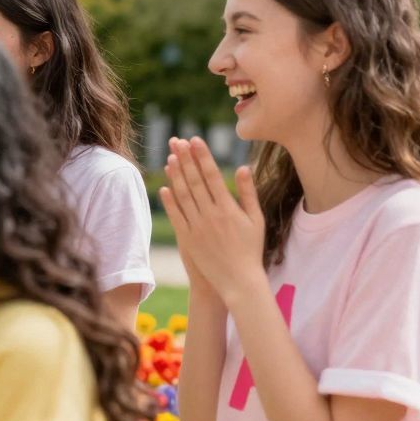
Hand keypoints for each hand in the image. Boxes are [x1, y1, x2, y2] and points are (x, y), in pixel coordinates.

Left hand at [159, 138, 265, 301]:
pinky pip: (176, 216)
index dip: (202, 156)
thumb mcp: (255, 219)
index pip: (212, 175)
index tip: (195, 140)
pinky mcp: (187, 239)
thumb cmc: (251, 248)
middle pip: (194, 181)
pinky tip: (164, 187)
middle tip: (176, 140)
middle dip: (185, 159)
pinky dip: (169, 201)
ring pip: (182, 196)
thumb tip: (242, 167)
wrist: (238, 280)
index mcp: (228, 208)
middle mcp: (211, 215)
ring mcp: (197, 227)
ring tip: (170, 157)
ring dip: (175, 176)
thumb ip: (247, 193)